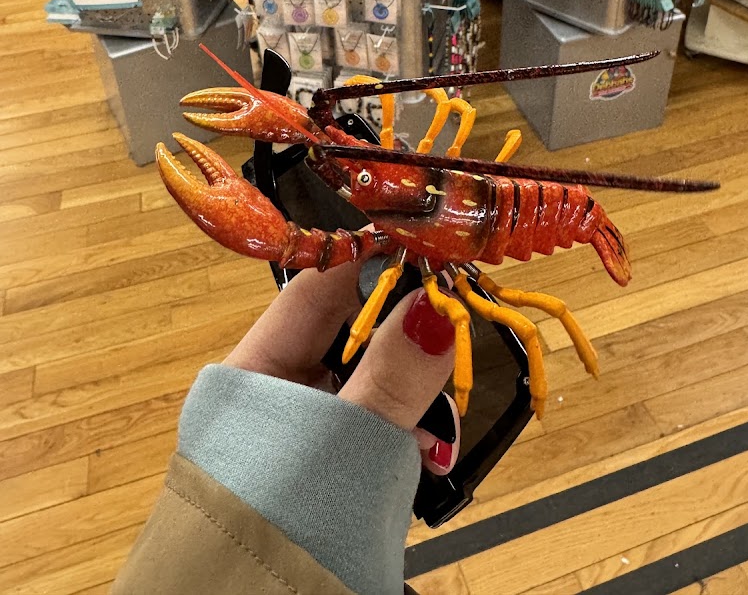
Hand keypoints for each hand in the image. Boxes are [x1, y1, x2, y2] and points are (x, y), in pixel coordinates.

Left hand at [224, 258, 460, 475]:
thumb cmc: (276, 538)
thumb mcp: (342, 450)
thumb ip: (393, 381)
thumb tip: (436, 305)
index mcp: (251, 373)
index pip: (314, 292)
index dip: (369, 265)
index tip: (429, 249)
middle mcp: (272, 396)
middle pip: (348, 337)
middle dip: (404, 335)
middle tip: (456, 330)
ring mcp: (299, 438)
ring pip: (367, 386)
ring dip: (411, 395)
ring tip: (446, 422)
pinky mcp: (324, 478)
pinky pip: (371, 434)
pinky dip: (404, 438)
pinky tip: (431, 458)